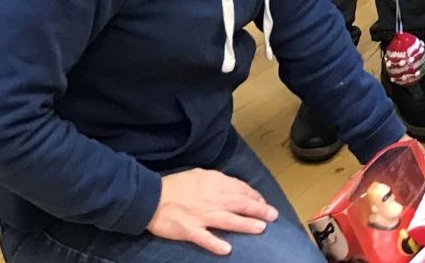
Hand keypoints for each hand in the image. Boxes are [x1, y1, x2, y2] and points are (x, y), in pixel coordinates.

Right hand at [147, 168, 278, 255]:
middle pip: (240, 204)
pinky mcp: (189, 230)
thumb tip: (232, 185)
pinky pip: (205, 238)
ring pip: (229, 220)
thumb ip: (216, 180)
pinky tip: (227, 249)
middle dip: (259, 209)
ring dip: (246, 224)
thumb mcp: (199, 174)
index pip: (241, 189)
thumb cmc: (175, 185)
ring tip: (261, 228)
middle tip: (273, 215)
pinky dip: (216, 243)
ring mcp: (201, 216)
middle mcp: (211, 199)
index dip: (255, 196)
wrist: (151, 197)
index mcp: (214, 184)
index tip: (263, 202)